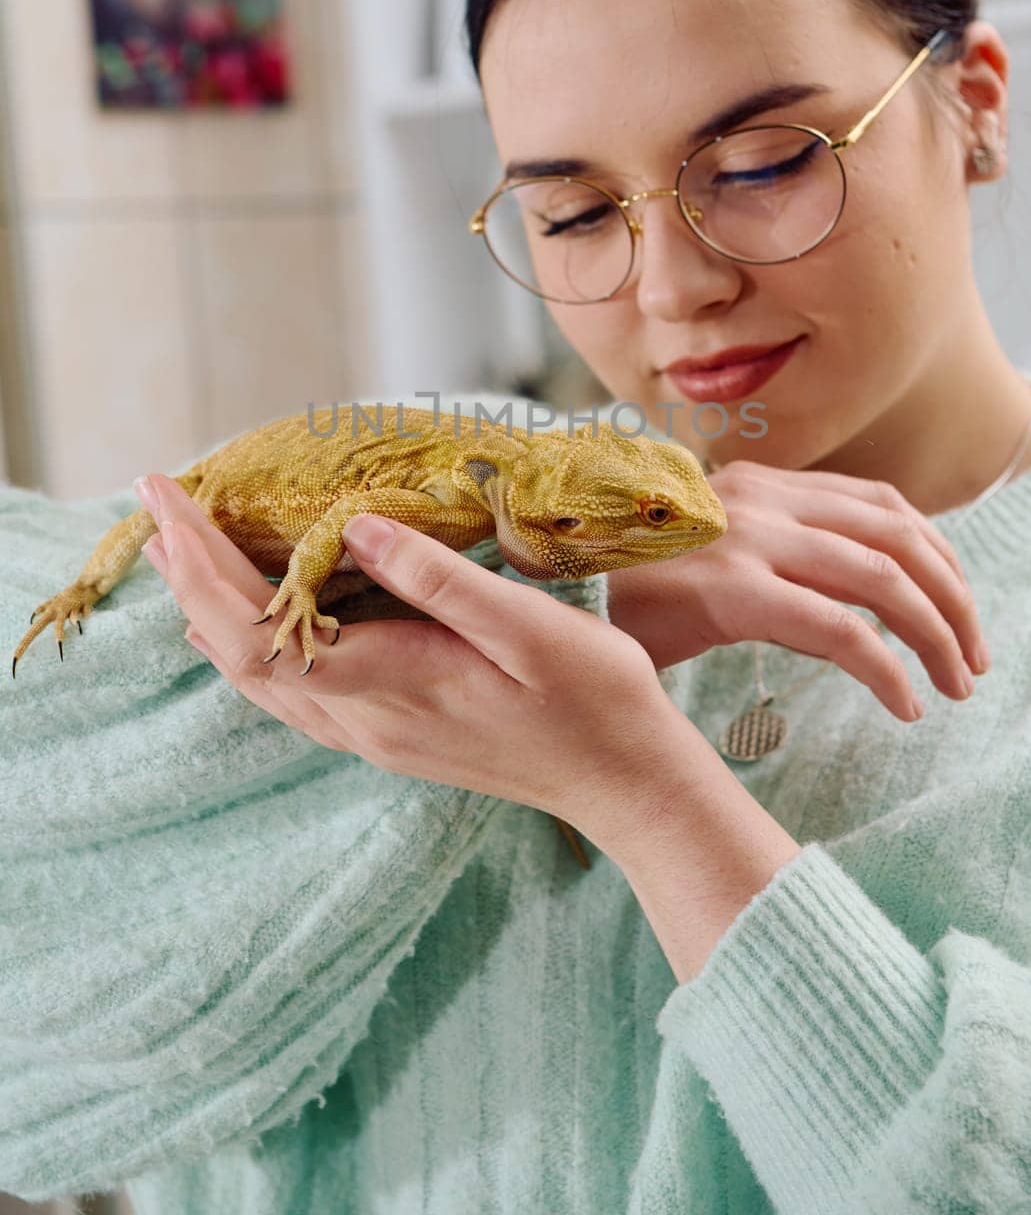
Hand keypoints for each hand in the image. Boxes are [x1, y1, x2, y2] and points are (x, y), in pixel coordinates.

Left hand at [134, 474, 690, 845]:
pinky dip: (252, 643)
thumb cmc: (593, 699)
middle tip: (155, 508)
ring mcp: (373, 735)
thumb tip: (353, 525)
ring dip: (210, 611)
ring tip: (179, 553)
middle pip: (240, 655)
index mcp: (390, 685)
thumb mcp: (528, 628)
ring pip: (259, 678)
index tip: (167, 497)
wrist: (626, 782)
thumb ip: (438, 579)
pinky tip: (245, 621)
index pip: (258, 630)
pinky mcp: (390, 734)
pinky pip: (292, 687)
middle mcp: (364, 720)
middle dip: (188, 578)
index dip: (201, 564)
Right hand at [606, 458, 989, 721]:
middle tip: (973, 658)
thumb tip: (842, 626)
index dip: (938, 553)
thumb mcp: (702, 565)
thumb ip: (771, 574)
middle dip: (955, 597)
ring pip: (882, 576)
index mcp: (755, 485)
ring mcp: (745, 537)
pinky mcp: (730, 588)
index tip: (957, 609)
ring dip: (937, 632)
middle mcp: (757, 497)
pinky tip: (903, 704)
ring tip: (954, 684)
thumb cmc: (614, 591)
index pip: (879, 503)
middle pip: (898, 534)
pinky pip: (839, 628)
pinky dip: (886, 668)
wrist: (536, 591)